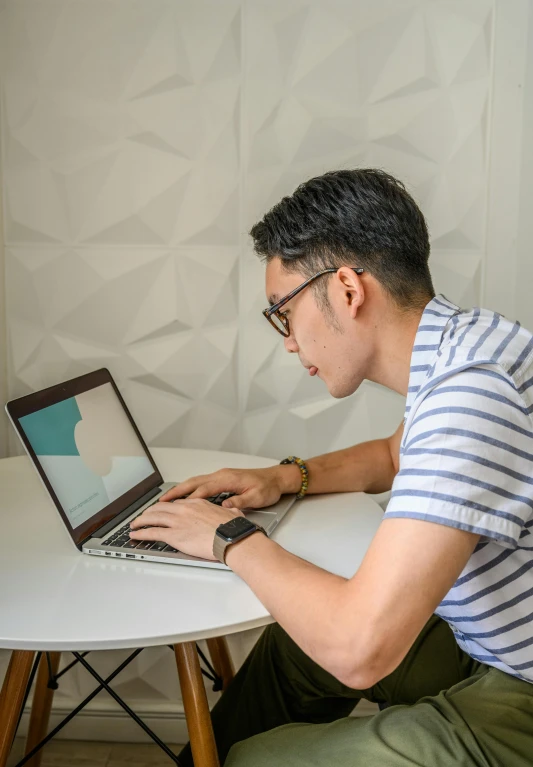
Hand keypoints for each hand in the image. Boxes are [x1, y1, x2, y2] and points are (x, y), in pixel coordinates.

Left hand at [129, 499, 244, 560]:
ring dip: (141, 521)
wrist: (231, 538)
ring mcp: (177, 521)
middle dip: (149, 512)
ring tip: (134, 525)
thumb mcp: (232, 513)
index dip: (165, 506)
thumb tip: (233, 511)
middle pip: (160, 508)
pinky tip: (135, 535)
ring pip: (153, 518)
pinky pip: (152, 533)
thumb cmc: (233, 528)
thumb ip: (229, 510)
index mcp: (197, 503)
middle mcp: (184, 509)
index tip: (161, 509)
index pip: (176, 503)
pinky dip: (141, 533)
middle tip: (143, 516)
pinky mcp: (174, 535)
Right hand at [159, 465, 299, 510]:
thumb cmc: (268, 488)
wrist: (276, 478)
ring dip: (181, 489)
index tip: (175, 506)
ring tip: (167, 499)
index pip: (203, 489)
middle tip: (161, 500)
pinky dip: (190, 488)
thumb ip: (239, 501)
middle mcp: (221, 475)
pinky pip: (201, 483)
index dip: (188, 498)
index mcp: (227, 479)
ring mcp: (221, 476)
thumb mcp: (257, 497)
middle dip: (176, 491)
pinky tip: (184, 496)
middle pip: (194, 482)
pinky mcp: (223, 479)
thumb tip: (224, 506)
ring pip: (196, 481)